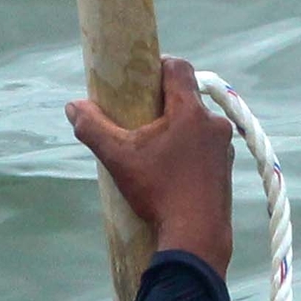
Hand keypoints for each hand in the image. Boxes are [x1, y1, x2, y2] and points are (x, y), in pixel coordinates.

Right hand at [65, 53, 235, 272]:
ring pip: (197, 124)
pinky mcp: (227, 169)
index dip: (158, 64)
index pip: (178, 67)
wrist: (196, 237)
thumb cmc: (157, 191)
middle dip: (163, 102)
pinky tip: (171, 170)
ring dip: (177, 128)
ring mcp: (224, 147)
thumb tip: (73, 106)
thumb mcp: (117, 158)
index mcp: (190, 111)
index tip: (139, 77)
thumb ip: (92, 128)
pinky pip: (206, 147)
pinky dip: (189, 150)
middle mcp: (213, 123)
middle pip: (187, 97)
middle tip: (139, 117)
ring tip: (153, 148)